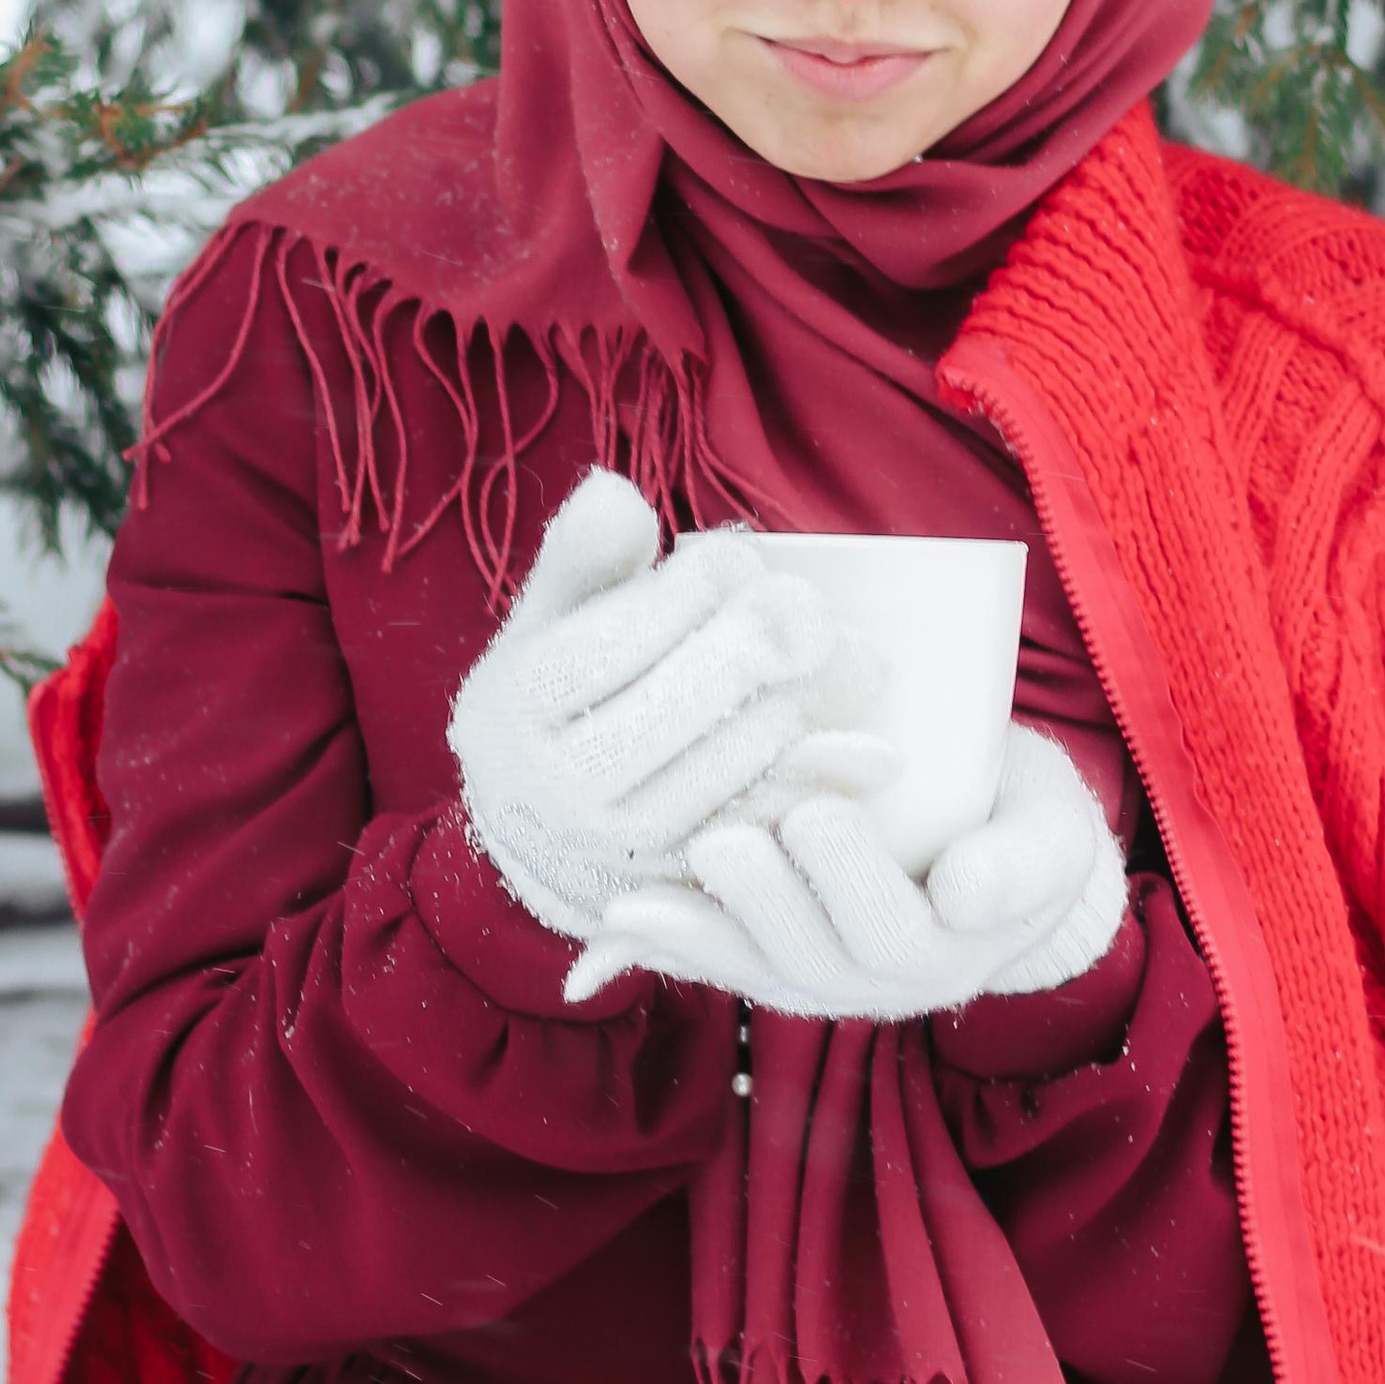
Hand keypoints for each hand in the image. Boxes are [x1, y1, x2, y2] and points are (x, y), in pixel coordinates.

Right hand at [449, 467, 879, 941]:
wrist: (533, 829)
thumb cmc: (558, 692)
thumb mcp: (548, 616)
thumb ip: (582, 553)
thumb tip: (617, 493)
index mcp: (513, 705)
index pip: (619, 637)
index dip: (693, 588)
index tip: (735, 557)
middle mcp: (551, 788)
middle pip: (678, 703)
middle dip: (755, 642)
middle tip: (803, 604)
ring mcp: (612, 850)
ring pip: (725, 770)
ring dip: (791, 703)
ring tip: (825, 653)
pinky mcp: (675, 890)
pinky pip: (758, 831)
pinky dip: (816, 787)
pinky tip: (870, 750)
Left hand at [565, 722, 1127, 1018]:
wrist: (998, 838)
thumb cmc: (1021, 814)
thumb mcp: (1051, 829)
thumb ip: (1022, 862)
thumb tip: (965, 894)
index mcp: (959, 951)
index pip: (901, 931)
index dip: (853, 883)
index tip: (814, 815)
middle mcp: (890, 985)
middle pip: (818, 960)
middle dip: (763, 903)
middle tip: (721, 839)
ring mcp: (830, 983)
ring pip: (761, 974)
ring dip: (697, 939)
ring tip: (635, 903)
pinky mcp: (782, 969)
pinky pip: (723, 969)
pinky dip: (669, 951)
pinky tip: (614, 929)